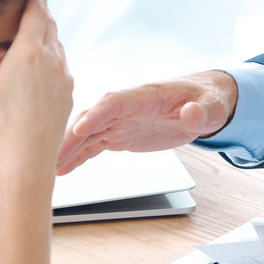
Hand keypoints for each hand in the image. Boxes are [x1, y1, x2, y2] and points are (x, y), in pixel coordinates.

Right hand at [0, 0, 72, 187]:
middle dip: (43, 12)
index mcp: (29, 51)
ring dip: (47, 36)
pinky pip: (62, 66)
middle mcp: (53, 59)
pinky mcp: (68, 93)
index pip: (37, 12)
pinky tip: (40, 69)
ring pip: (58, 46)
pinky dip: (52, 58)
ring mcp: (64, 77)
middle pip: (49, 26)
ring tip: (35, 34)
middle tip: (38, 0)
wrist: (28, 158)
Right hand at [56, 71, 237, 173]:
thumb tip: (193, 113)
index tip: (78, 129)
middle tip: (52, 155)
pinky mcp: (121, 134)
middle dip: (71, 135)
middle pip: (92, 118)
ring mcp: (121, 120)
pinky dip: (78, 155)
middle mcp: (126, 106)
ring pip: (88, 133)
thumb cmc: (208, 99)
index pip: (114, 103)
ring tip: (50, 166)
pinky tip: (63, 167)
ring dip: (69, 149)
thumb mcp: (213, 105)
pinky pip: (94, 144)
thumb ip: (202, 111)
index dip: (96, 115)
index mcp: (144, 95)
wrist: (203, 102)